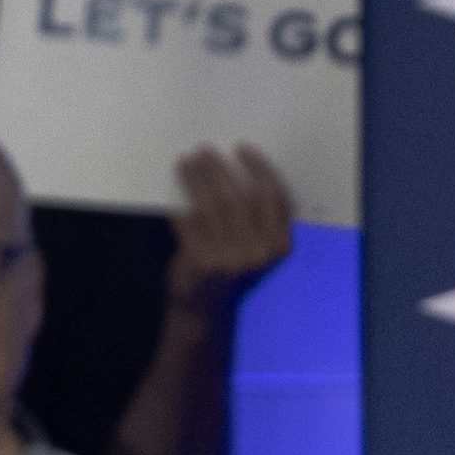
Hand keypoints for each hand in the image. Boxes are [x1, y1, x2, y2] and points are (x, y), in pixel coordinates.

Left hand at [164, 144, 295, 319]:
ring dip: (197, 178)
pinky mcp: (202, 262)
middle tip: (205, 151)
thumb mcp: (255, 244)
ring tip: (187, 161)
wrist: (205, 305)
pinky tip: (175, 185)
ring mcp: (230, 259)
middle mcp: (258, 253)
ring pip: (212, 205)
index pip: (274, 197)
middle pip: (240, 197)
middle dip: (221, 168)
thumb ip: (255, 214)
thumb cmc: (229, 263)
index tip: (242, 149)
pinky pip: (189, 221)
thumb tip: (232, 164)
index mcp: (278, 245)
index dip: (259, 168)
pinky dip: (181, 201)